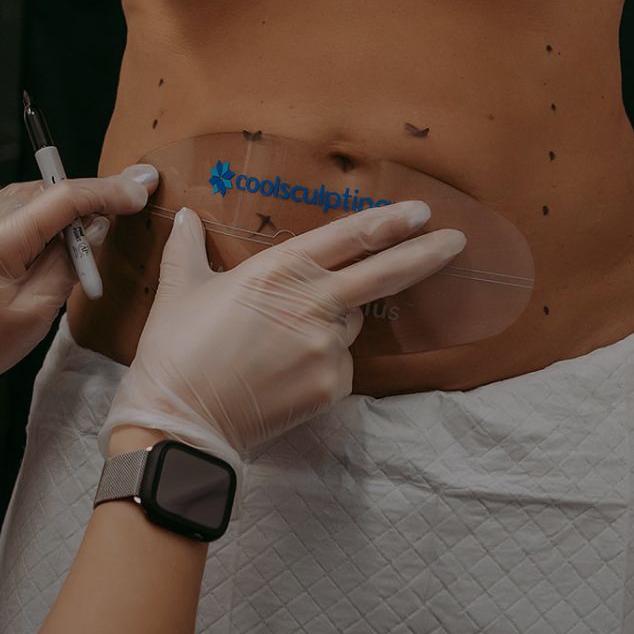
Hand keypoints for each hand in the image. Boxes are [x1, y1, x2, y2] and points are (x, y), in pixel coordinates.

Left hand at [0, 165, 157, 456]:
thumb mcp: (40, 308)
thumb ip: (71, 260)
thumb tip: (97, 224)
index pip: (63, 198)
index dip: (107, 191)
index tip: (141, 188)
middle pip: (50, 189)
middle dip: (93, 195)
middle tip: (132, 199)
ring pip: (36, 194)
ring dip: (70, 205)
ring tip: (100, 225)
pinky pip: (20, 206)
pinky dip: (47, 213)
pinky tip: (66, 232)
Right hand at [100, 201, 466, 468]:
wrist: (181, 421)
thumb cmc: (175, 351)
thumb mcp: (179, 289)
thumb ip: (187, 248)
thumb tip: (184, 216)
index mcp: (279, 270)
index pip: (350, 236)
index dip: (389, 222)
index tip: (420, 212)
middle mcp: (313, 303)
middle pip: (385, 273)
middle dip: (427, 254)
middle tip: (458, 240)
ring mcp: (327, 346)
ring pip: (350, 325)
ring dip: (333, 323)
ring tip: (278, 343)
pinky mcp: (331, 385)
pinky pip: (340, 365)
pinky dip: (321, 363)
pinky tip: (281, 373)